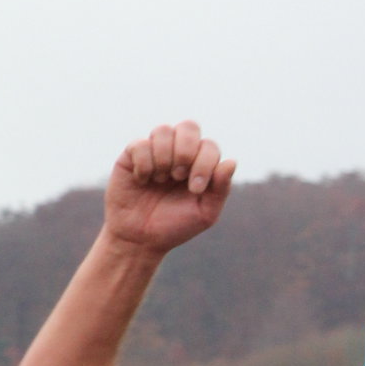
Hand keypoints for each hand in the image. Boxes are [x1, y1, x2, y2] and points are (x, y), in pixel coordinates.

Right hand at [104, 120, 236, 258]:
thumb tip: (232, 162)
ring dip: (164, 157)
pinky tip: (143, 180)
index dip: (205, 163)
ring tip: (161, 179)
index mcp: (199, 164)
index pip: (209, 145)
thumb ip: (221, 189)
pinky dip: (144, 164)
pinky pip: (140, 144)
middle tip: (179, 176)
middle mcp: (178, 152)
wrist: (141, 239)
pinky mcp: (132, 155)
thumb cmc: (175, 226)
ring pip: (163, 130)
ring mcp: (155, 151)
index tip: (195, 189)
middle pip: (189, 126)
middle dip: (186, 151)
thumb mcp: (205, 213)